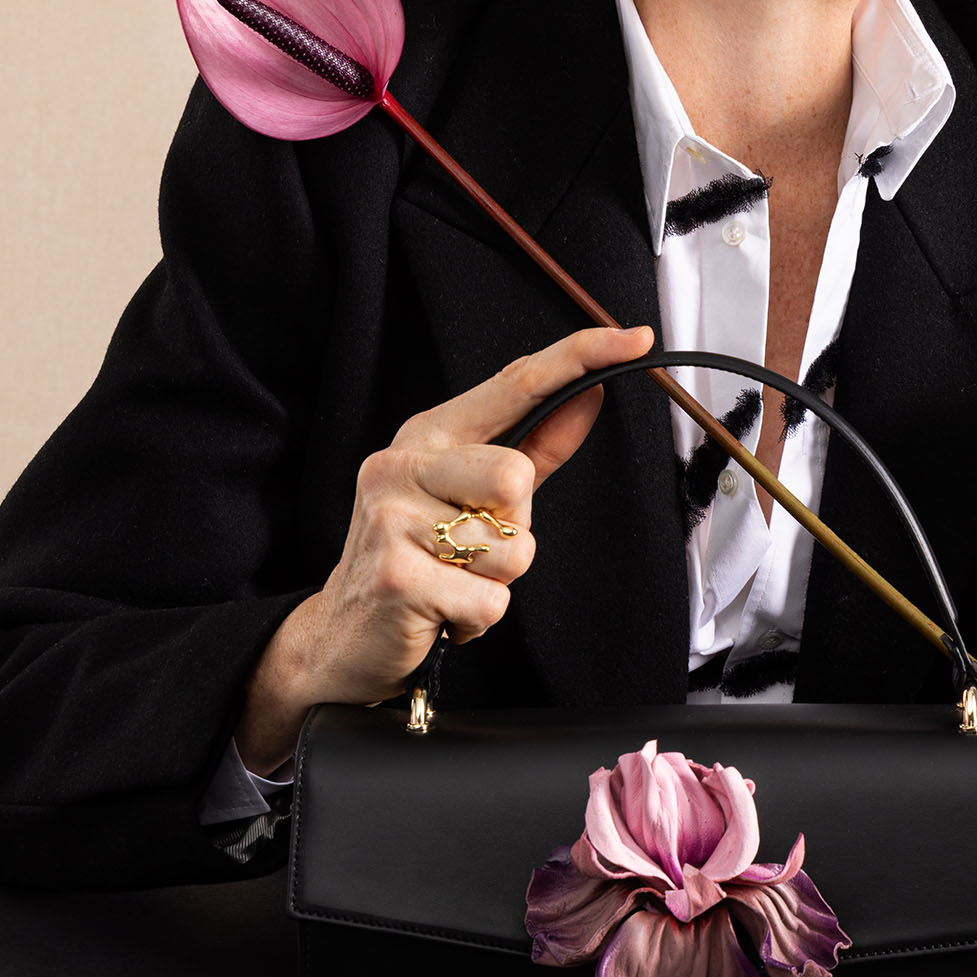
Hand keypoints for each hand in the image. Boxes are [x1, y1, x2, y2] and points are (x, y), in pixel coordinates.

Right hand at [234, 324, 652, 772]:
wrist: (341, 638)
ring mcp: (393, 519)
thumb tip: (588, 397)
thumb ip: (534, 446)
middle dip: (515, 528)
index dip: (578, 356)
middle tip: (471, 551)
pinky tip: (442, 613)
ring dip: (497, 581)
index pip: (515, 383)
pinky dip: (478, 621)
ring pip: (513, 546)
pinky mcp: (398, 577)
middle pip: (519, 475)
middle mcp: (402, 465)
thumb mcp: (469, 496)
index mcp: (427, 437)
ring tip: (454, 582)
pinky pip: (491, 601)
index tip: (635, 338)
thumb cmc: (414, 560)